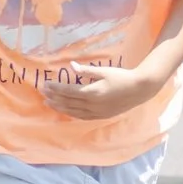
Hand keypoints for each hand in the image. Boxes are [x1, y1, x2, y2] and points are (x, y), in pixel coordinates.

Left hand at [41, 61, 162, 120]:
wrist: (139, 90)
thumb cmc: (122, 77)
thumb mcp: (104, 71)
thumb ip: (87, 70)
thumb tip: (71, 66)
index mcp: (93, 92)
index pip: (69, 91)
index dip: (56, 88)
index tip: (46, 85)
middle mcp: (93, 105)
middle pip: (68, 102)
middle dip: (54, 98)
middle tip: (43, 94)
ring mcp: (97, 112)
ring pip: (73, 112)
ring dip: (60, 107)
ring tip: (49, 103)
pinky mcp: (101, 116)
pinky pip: (82, 117)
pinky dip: (72, 114)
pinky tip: (66, 111)